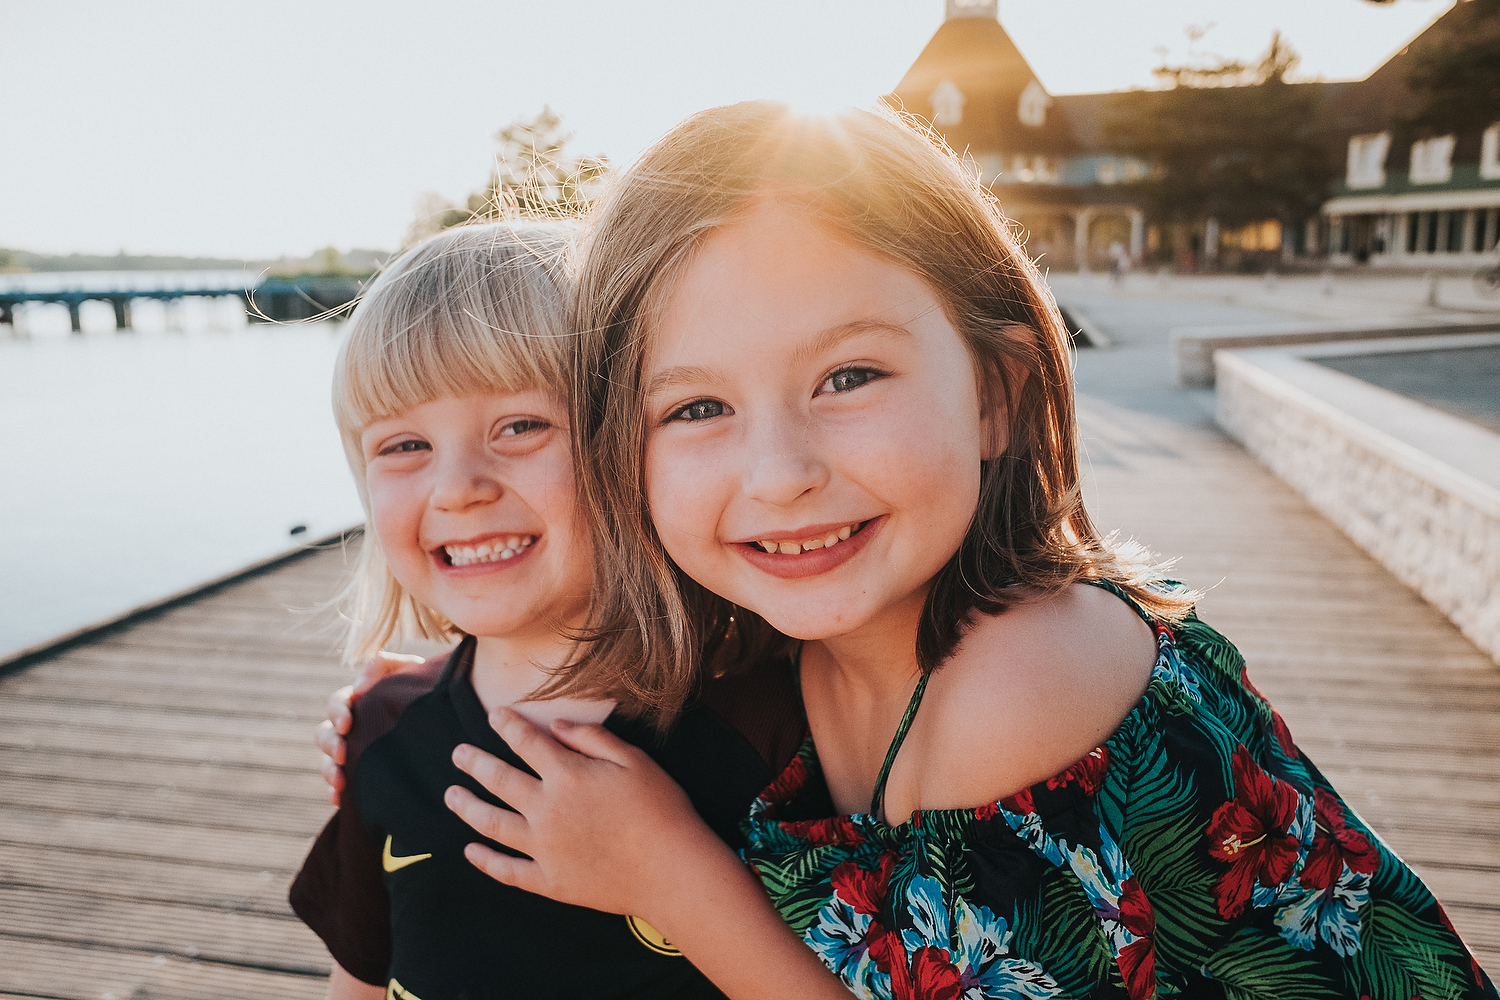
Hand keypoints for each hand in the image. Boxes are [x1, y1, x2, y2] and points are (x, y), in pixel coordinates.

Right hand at [315, 650, 427, 804]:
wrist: (447, 712)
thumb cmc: (424, 687)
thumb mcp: (408, 668)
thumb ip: (382, 666)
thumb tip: (358, 688)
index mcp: (359, 700)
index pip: (337, 703)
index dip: (337, 712)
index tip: (347, 724)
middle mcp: (352, 727)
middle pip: (324, 734)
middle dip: (329, 744)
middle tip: (342, 754)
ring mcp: (354, 750)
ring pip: (327, 761)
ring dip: (329, 770)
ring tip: (341, 781)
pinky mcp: (361, 772)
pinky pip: (340, 785)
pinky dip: (335, 792)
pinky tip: (341, 800)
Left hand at [448, 709, 854, 999]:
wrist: (672, 870)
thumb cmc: (661, 809)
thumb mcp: (634, 759)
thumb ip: (592, 738)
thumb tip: (555, 725)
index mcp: (568, 776)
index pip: (527, 743)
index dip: (507, 726)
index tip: (493, 714)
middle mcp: (547, 810)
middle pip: (499, 781)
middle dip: (475, 763)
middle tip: (457, 754)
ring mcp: (544, 849)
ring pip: (492, 825)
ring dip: (467, 807)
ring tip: (451, 795)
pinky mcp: (550, 882)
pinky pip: (508, 871)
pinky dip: (485, 862)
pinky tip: (471, 851)